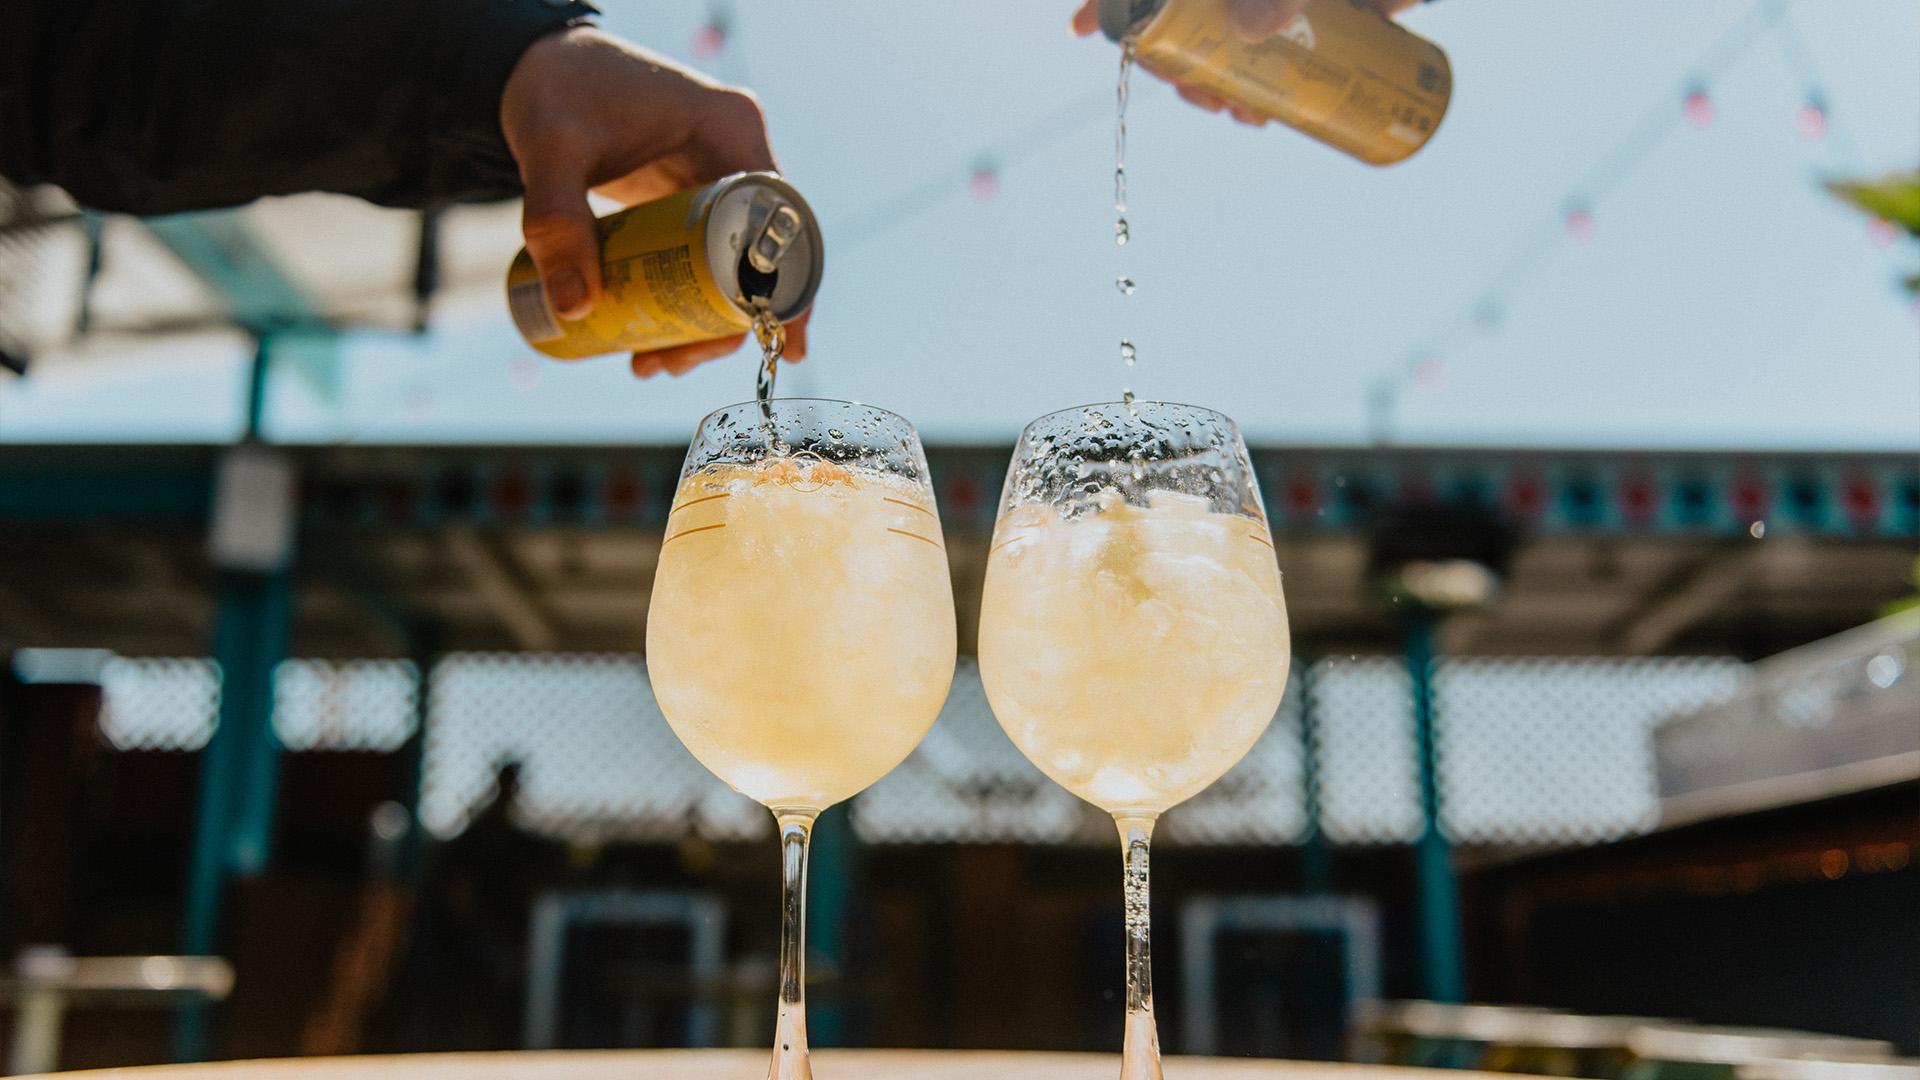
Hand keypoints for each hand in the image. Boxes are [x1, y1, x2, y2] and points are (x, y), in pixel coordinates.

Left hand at [501, 27, 809, 377]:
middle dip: (727, 323)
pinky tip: (654, 342)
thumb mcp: (550, 150)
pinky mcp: (690, 200)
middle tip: (676, 364)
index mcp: (731, 128)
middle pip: (759, 256)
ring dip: (704, 323)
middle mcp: (736, 153)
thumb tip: (575, 307)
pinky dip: (687, 303)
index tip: (780, 343)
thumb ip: (555, 220)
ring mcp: (716, 179)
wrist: (533, 67)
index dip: (789, 287)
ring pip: (733, 267)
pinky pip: (706, 260)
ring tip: (651, 362)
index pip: (782, 220)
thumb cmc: (551, 89)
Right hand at [1071, 0, 1421, 125]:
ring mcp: (1272, 1)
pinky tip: (1265, 114)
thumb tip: (1251, 33)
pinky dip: (1262, 90)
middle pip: (1182, 19)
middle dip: (1180, 65)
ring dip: (1222, 86)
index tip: (1081, 31)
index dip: (1108, 2)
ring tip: (1246, 116)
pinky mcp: (1315, 15)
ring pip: (1225, 44)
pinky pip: (1272, 58)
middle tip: (1204, 101)